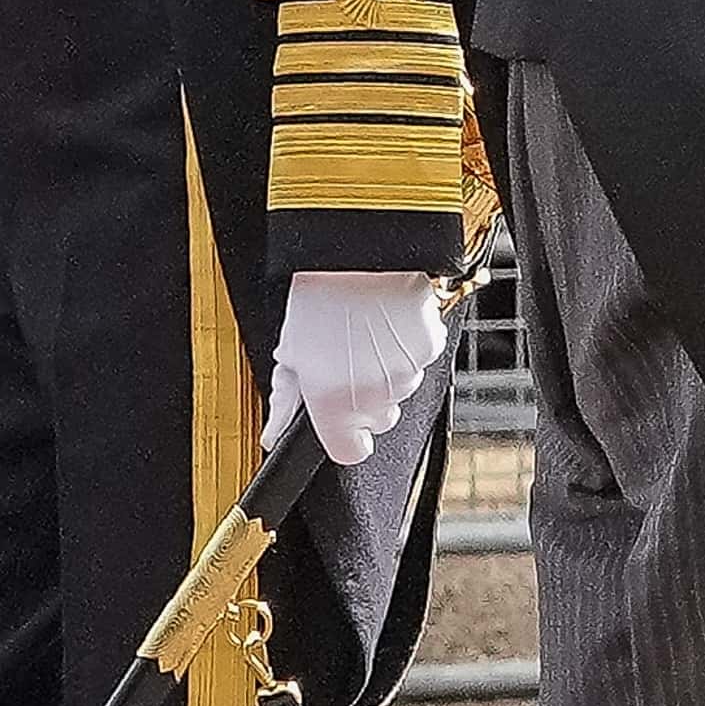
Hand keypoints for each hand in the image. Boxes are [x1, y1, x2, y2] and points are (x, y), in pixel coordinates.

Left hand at [265, 270, 445, 466]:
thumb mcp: (288, 352)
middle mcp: (374, 397)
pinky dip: (408, 346)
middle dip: (365, 399)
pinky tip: (387, 321)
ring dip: (387, 370)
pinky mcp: (429, 346)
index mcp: (335, 406)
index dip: (344, 435)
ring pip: (400, 388)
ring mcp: (406, 373)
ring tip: (366, 333)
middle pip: (378, 419)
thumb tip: (274, 433)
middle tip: (347, 360)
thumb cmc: (319, 298)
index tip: (338, 417)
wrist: (356, 253)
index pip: (350, 452)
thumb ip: (284, 402)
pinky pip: (420, 359)